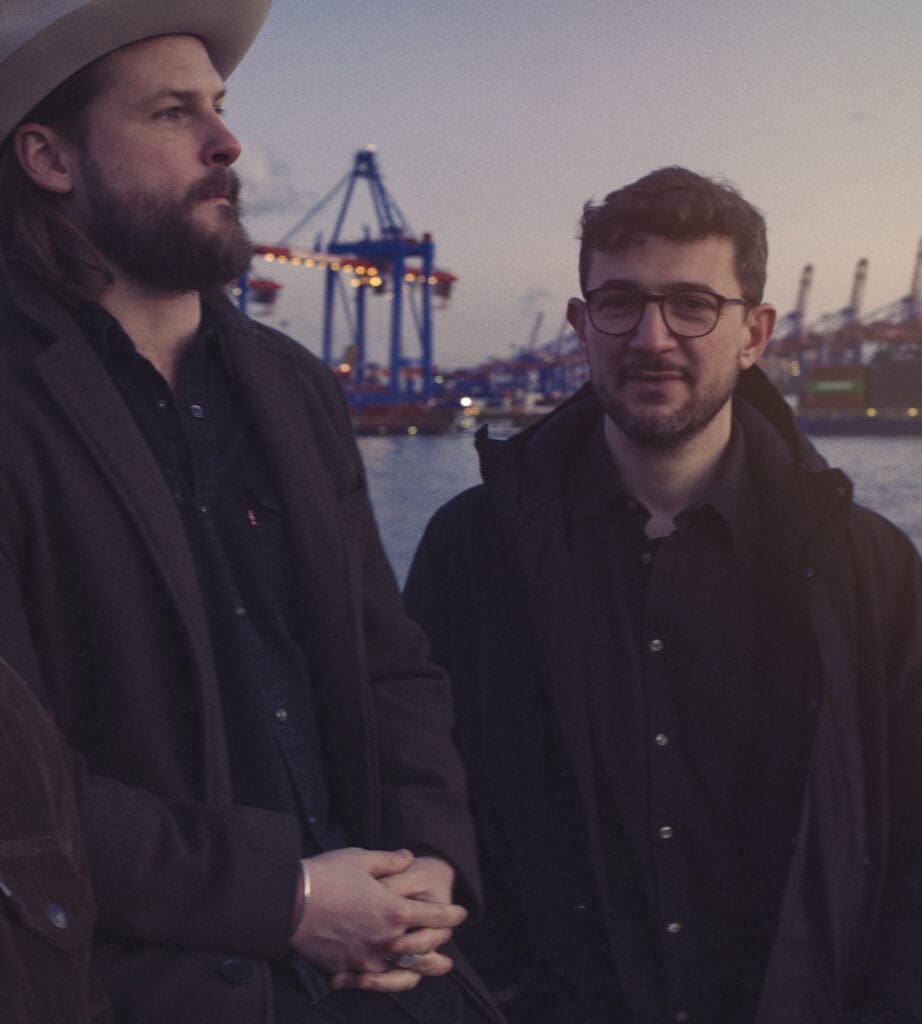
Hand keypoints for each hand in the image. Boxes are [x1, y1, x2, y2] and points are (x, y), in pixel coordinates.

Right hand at [290, 848, 466, 991]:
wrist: (288, 904)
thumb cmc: (326, 876)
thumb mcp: (361, 859)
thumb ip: (390, 861)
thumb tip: (409, 858)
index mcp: (394, 910)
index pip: (434, 916)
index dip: (451, 914)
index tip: (462, 914)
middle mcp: (385, 940)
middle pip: (423, 949)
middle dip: (440, 946)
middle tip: (450, 947)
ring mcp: (366, 958)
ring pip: (401, 968)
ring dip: (419, 966)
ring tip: (432, 967)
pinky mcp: (347, 969)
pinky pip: (374, 976)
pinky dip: (387, 974)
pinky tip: (390, 971)